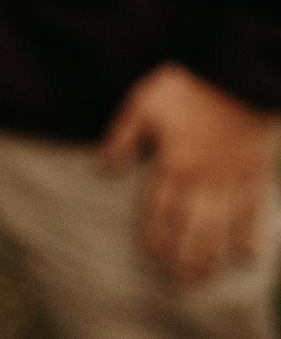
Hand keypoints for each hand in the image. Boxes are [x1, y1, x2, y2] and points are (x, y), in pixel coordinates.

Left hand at [100, 63, 279, 284]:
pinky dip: (251, 237)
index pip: (160, 212)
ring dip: (211, 257)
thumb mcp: (143, 102)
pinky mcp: (256, 176)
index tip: (151, 259)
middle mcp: (203, 179)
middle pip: (192, 229)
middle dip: (183, 258)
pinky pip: (254, 213)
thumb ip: (122, 137)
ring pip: (221, 228)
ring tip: (203, 279)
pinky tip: (247, 259)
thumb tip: (101, 168)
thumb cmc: (187, 87)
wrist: (237, 76)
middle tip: (177, 283)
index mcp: (172, 164)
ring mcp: (233, 180)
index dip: (155, 238)